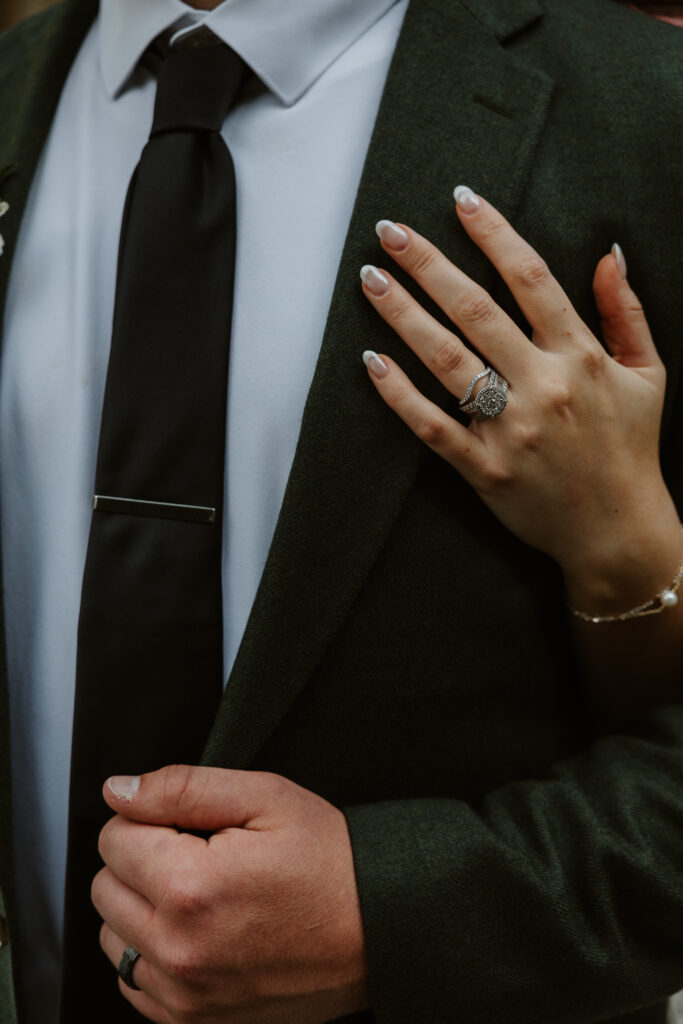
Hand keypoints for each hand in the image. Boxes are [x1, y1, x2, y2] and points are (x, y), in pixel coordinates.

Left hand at [92, 765, 369, 1023]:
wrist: (380, 927)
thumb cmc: (331, 861)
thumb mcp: (265, 796)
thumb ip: (181, 787)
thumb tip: (118, 791)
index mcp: (192, 887)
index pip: (114, 837)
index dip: (152, 817)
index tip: (194, 824)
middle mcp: (180, 950)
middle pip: (105, 886)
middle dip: (142, 859)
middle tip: (202, 853)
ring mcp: (185, 994)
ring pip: (113, 935)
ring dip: (142, 906)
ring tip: (202, 892)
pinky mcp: (194, 1021)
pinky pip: (133, 982)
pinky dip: (153, 952)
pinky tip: (199, 930)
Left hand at [361, 188, 680, 613]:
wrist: (618, 531)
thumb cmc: (630, 449)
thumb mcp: (647, 374)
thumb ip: (625, 312)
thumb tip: (608, 254)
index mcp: (580, 355)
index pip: (530, 277)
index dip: (493, 232)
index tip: (460, 199)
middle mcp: (543, 386)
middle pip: (475, 309)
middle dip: (428, 263)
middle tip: (389, 231)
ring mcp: (510, 430)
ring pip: (446, 360)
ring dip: (404, 315)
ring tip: (371, 280)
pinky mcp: (483, 469)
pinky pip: (432, 425)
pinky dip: (399, 394)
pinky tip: (372, 361)